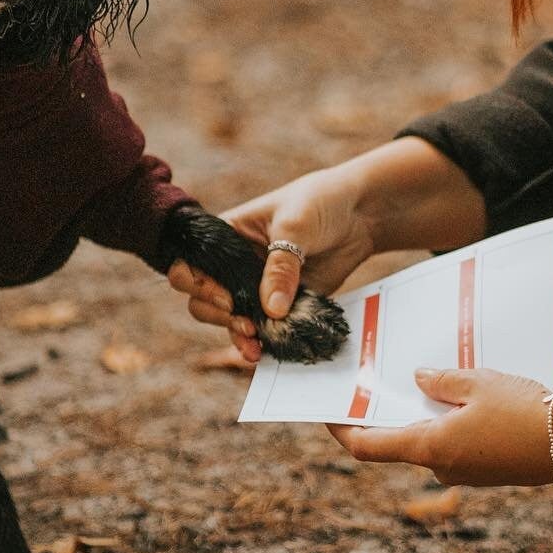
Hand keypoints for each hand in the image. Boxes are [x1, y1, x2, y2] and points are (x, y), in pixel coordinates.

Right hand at [167, 164, 376, 363]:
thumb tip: (272, 310)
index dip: (197, 284)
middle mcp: (234, 263)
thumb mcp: (296, 226)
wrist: (361, 213)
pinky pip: (264, 327)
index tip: (226, 296)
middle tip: (244, 322)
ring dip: (237, 334)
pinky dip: (264, 341)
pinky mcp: (282, 303)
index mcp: (226, 235)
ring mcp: (256, 286)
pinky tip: (269, 350)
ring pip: (231, 318)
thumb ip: (281, 267)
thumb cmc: (320, 202)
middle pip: (204, 298)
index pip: (191, 263)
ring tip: (255, 347)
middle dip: (217, 315)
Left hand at [328, 368, 552, 485]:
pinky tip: (467, 396)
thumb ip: (442, 380)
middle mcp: (443, 468)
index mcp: (430, 448)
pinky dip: (453, 422)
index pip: (367, 447)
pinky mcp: (489, 471)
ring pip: (433, 440)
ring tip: (433, 376)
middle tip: (384, 377)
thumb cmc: (525, 412)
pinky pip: (458, 444)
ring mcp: (467, 473)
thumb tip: (418, 378)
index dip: (340, 429)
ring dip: (428, 413)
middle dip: (393, 411)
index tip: (326, 410)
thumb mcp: (478, 382)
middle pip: (400, 440)